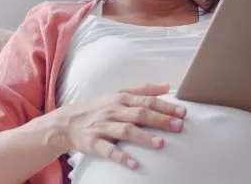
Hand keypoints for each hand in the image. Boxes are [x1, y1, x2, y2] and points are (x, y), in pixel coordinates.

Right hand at [45, 83, 185, 169]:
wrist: (68, 122)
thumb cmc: (99, 108)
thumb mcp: (119, 95)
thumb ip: (143, 90)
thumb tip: (167, 86)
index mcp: (121, 99)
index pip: (147, 101)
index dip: (165, 106)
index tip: (183, 112)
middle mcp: (114, 111)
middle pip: (140, 114)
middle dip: (160, 120)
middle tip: (179, 126)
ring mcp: (103, 127)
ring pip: (125, 131)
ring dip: (144, 137)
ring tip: (160, 144)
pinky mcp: (94, 142)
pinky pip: (109, 150)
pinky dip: (122, 157)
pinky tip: (135, 164)